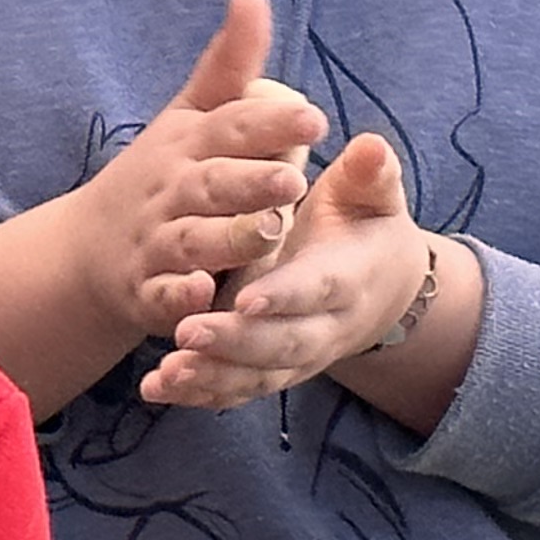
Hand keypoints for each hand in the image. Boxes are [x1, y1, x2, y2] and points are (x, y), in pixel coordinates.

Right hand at [36, 0, 323, 339]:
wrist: (86, 248)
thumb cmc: (159, 174)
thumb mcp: (189, 117)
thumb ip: (230, 65)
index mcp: (190, 145)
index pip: (231, 127)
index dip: (269, 124)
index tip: (312, 120)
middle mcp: (172, 191)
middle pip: (212, 184)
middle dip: (249, 183)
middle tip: (292, 181)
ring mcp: (155, 241)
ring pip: (193, 240)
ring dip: (227, 238)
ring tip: (267, 232)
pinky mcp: (145, 290)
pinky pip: (161, 296)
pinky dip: (177, 297)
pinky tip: (199, 294)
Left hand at [142, 134, 432, 410]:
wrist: (382, 286)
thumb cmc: (364, 227)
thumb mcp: (372, 196)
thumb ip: (369, 175)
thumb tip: (371, 146)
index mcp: (348, 278)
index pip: (317, 290)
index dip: (286, 296)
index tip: (248, 298)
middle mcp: (325, 327)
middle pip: (282, 343)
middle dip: (236, 342)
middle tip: (186, 333)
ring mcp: (299, 356)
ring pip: (257, 375)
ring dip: (211, 376)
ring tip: (166, 372)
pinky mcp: (273, 372)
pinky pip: (237, 390)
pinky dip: (199, 393)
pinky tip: (156, 388)